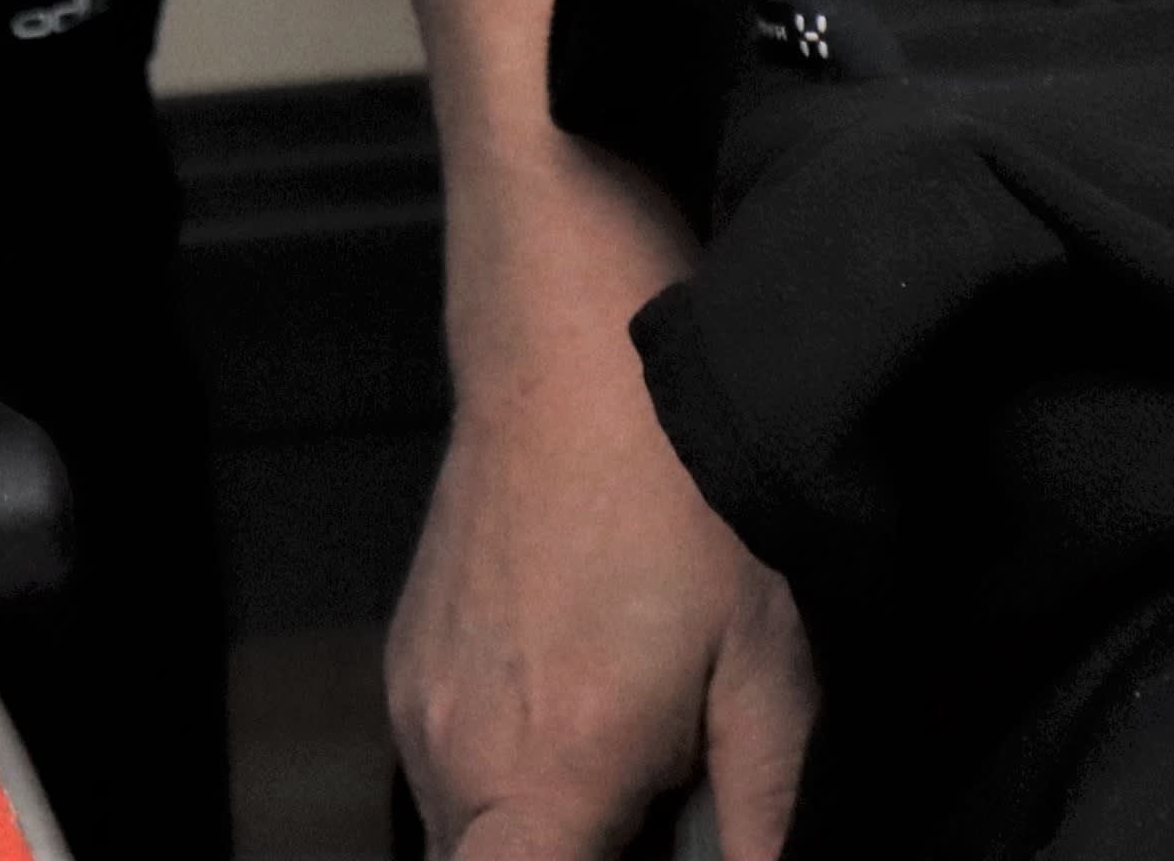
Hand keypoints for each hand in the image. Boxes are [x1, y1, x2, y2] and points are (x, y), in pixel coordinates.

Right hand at [390, 354, 814, 860]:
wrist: (572, 361)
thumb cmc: (681, 506)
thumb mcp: (768, 672)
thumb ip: (762, 814)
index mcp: (551, 774)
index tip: (642, 844)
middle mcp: (458, 752)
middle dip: (568, 857)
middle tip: (650, 811)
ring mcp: (417, 704)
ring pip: (461, 830)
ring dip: (536, 826)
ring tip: (621, 753)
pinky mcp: (405, 661)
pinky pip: (445, 766)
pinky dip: (505, 775)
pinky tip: (572, 704)